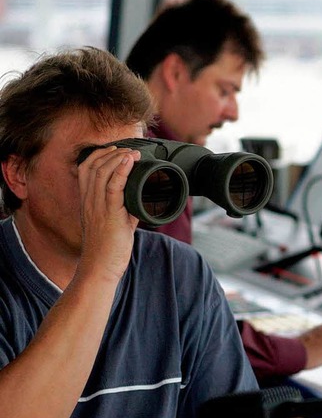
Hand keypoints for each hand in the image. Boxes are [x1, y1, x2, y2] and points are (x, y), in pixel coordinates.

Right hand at [77, 146, 140, 281]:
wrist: (100, 268)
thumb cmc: (108, 249)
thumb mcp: (116, 223)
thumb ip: (125, 209)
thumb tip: (140, 200)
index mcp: (88, 202)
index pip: (86, 169)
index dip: (99, 155)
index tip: (115, 150)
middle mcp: (89, 201)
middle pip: (93, 166)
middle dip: (110, 152)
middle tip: (127, 149)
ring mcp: (97, 207)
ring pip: (102, 173)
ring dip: (118, 158)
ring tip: (132, 153)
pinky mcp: (109, 214)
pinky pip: (113, 187)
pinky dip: (122, 171)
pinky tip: (130, 162)